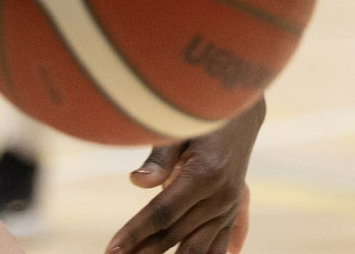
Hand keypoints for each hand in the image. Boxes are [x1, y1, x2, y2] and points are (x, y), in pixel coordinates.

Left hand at [108, 98, 262, 253]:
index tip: (113, 249)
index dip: (135, 232)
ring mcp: (228, 209)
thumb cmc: (202, 119)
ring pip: (197, 248)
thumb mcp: (180, 128)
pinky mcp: (232, 213)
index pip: (162, 213)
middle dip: (143, 251)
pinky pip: (219, 246)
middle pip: (175, 234)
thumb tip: (136, 181)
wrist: (241, 114)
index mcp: (204, 175)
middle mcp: (219, 198)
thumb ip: (160, 157)